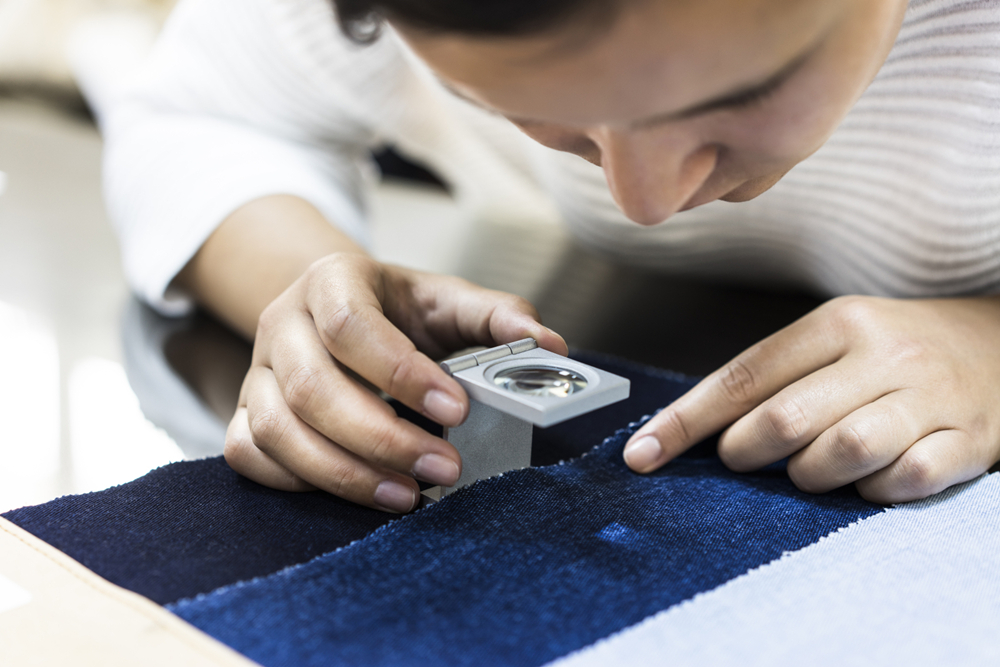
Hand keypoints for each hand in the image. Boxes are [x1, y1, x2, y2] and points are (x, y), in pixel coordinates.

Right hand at [224, 253, 566, 511]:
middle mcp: (282, 323)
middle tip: (444, 469)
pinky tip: (358, 491)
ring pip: (278, 430)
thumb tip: (551, 344)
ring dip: (344, 473)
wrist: (335, 308)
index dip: (401, 373)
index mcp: (331, 281)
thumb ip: (497, 316)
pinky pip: (250, 455)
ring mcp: (258, 371)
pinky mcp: (247, 411)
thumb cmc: (397, 309)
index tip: (458, 410)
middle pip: (313, 388)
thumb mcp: (445, 300)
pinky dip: (299, 482)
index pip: (352, 326)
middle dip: (382, 439)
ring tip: (409, 495)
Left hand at [623, 295, 999, 502]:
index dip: (685, 421)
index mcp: (836, 323)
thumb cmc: (895, 350)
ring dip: (808, 475)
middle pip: (785, 419)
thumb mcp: (834, 339)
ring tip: (808, 469)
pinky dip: (872, 492)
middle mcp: (883, 355)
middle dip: (746, 451)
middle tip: (743, 457)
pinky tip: (869, 480)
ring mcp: (928, 398)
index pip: (744, 376)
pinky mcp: (967, 440)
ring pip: (841, 452)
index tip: (642, 454)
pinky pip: (903, 481)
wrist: (998, 345)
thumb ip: (773, 378)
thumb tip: (697, 430)